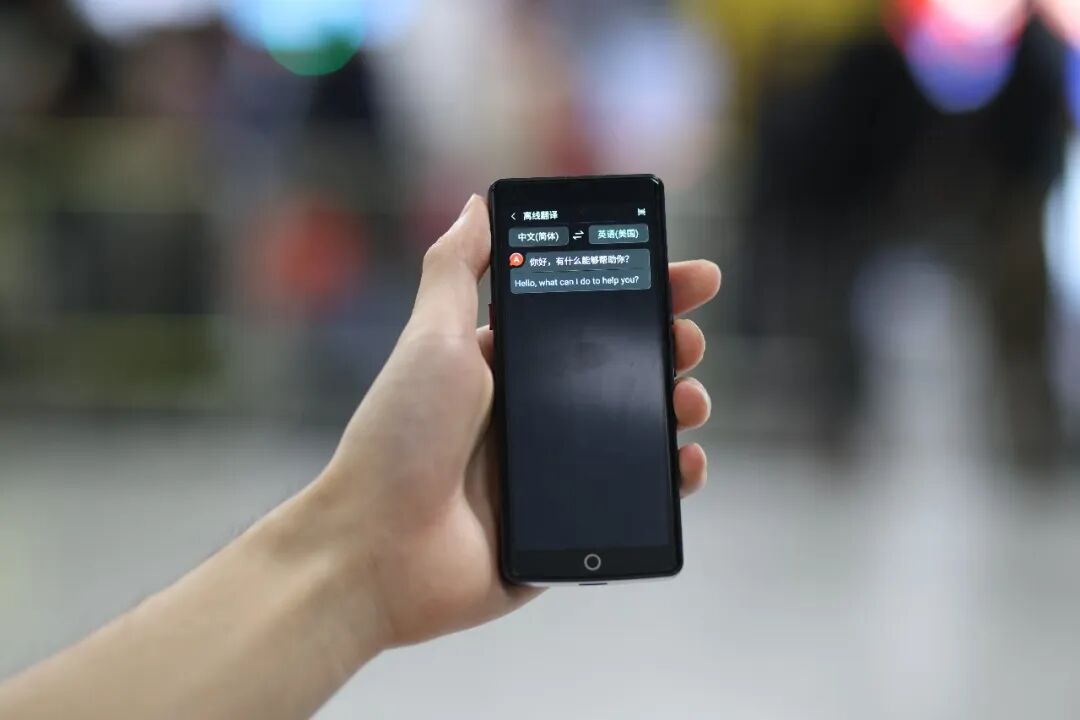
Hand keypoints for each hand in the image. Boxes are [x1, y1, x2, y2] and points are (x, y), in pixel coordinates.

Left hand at [320, 194, 720, 647]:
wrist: (378, 551)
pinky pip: (637, 494)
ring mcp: (554, 469)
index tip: (686, 276)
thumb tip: (476, 203)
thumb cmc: (397, 439)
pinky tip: (686, 462)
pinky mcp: (568, 524)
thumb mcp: (429, 339)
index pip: (586, 316)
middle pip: (623, 369)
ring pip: (639, 429)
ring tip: (689, 399)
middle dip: (668, 345)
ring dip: (678, 406)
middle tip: (687, 339)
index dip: (640, 291)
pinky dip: (673, 477)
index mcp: (505, 364)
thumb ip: (456, 269)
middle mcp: (534, 412)